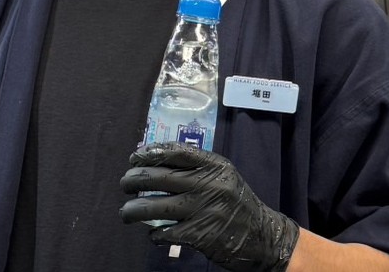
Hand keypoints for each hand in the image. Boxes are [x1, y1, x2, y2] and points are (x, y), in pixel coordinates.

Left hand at [120, 142, 298, 271]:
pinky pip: (168, 232)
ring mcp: (204, 210)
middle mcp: (209, 184)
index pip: (176, 152)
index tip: (134, 157)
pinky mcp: (202, 235)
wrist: (264, 237)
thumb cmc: (237, 202)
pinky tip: (152, 233)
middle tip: (124, 184)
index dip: (151, 152)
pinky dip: (155, 233)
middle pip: (162, 177)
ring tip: (125, 213)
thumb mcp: (223, 176)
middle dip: (136, 179)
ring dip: (136, 210)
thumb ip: (197, 168)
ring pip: (159, 206)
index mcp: (214, 165)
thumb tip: (157, 164)